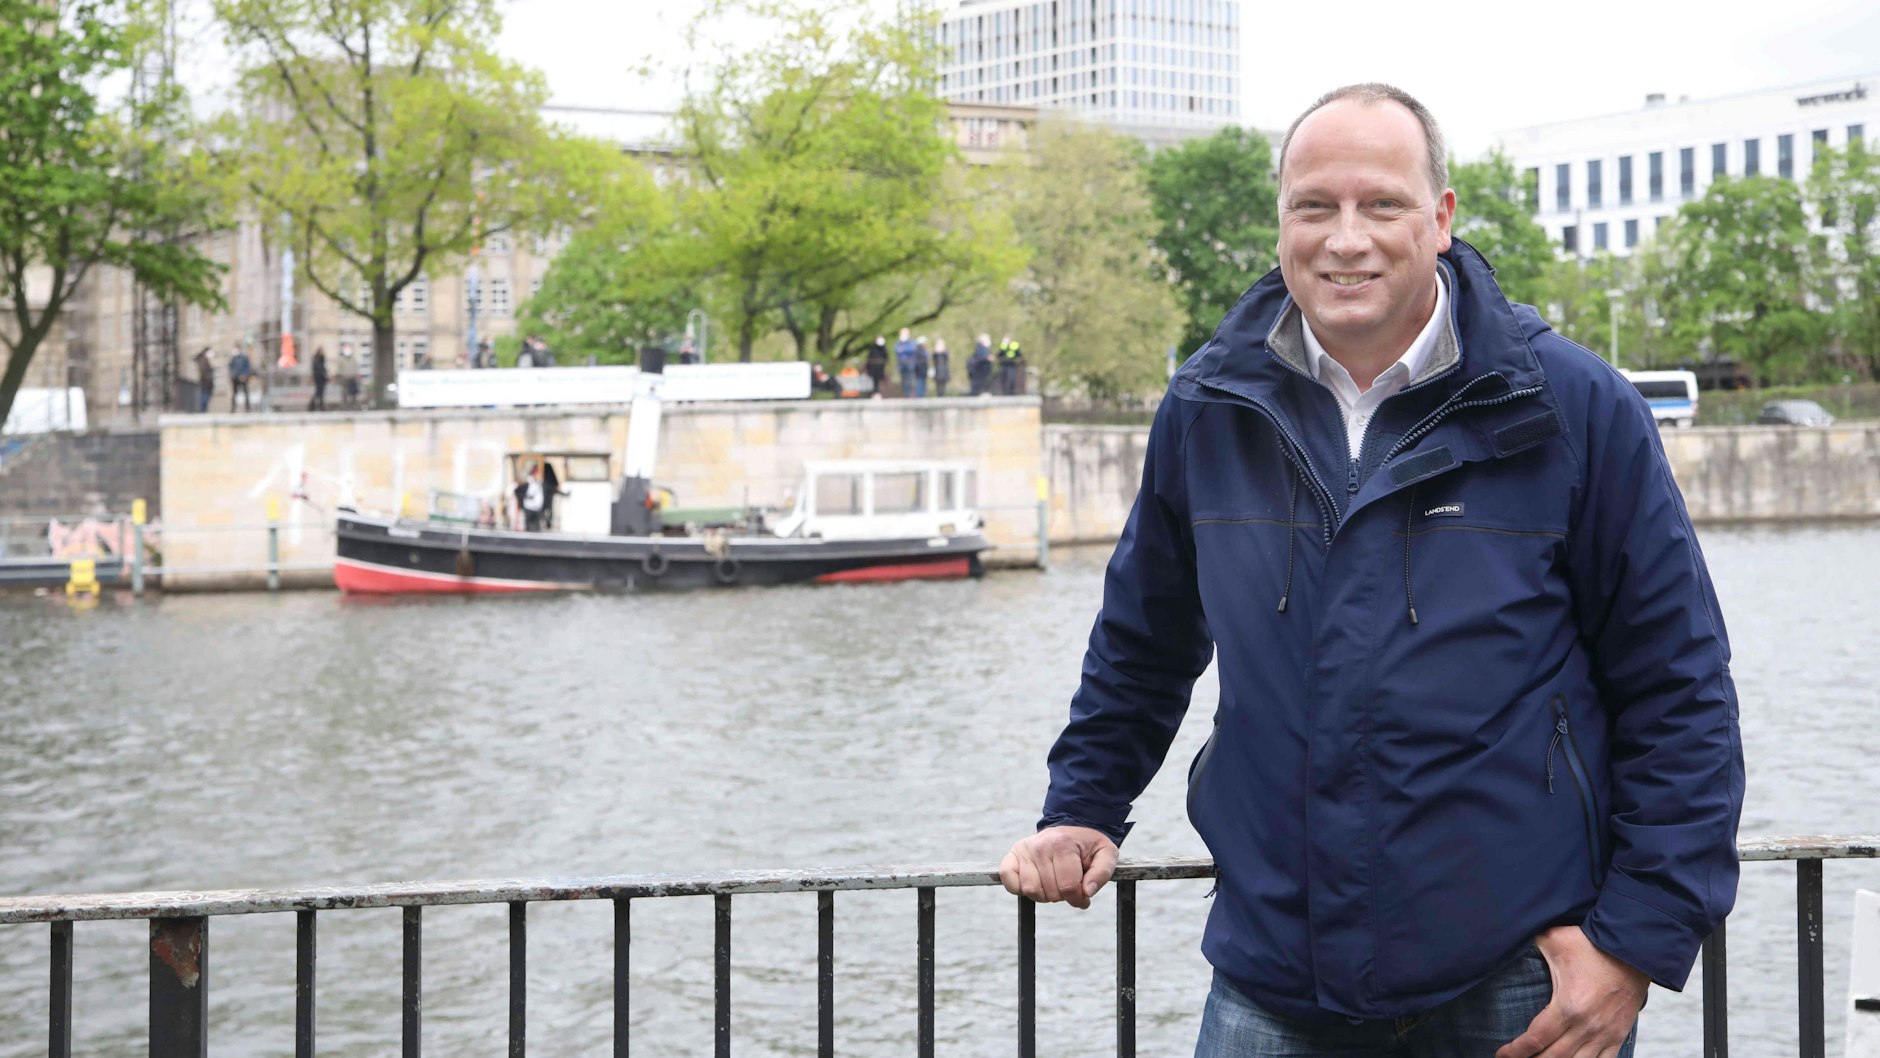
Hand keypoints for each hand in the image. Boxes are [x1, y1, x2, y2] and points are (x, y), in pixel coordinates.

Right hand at [998, 826, 1117, 909]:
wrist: (1071, 829)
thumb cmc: (1087, 845)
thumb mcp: (1105, 854)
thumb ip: (1102, 873)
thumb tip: (1087, 891)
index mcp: (1063, 845)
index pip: (1068, 887)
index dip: (1078, 899)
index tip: (1083, 897)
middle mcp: (1040, 846)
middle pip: (1050, 892)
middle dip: (1063, 896)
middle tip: (1068, 885)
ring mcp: (1024, 850)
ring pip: (1031, 890)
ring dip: (1044, 895)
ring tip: (1053, 884)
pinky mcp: (1012, 856)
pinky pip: (1009, 881)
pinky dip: (1019, 888)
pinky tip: (1035, 883)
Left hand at [1496, 925, 1647, 1057]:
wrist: (1634, 950)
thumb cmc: (1594, 944)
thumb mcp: (1556, 939)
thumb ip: (1531, 944)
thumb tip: (1510, 938)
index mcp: (1568, 1006)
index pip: (1535, 1039)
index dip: (1516, 1051)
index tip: (1502, 1054)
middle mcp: (1586, 1027)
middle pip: (1553, 1057)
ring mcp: (1604, 1034)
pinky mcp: (1618, 1035)